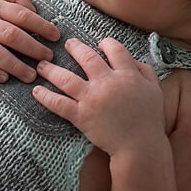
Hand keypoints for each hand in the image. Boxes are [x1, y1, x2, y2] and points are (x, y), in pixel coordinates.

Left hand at [32, 37, 165, 155]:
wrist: (140, 146)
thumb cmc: (149, 118)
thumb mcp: (154, 89)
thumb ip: (145, 70)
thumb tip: (133, 59)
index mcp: (127, 74)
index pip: (114, 49)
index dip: (106, 43)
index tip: (100, 44)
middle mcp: (108, 82)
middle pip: (86, 57)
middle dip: (74, 47)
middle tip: (67, 43)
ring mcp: (92, 99)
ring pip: (66, 78)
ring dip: (51, 69)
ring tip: (42, 64)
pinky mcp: (81, 116)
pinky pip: (58, 103)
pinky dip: (45, 96)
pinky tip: (36, 91)